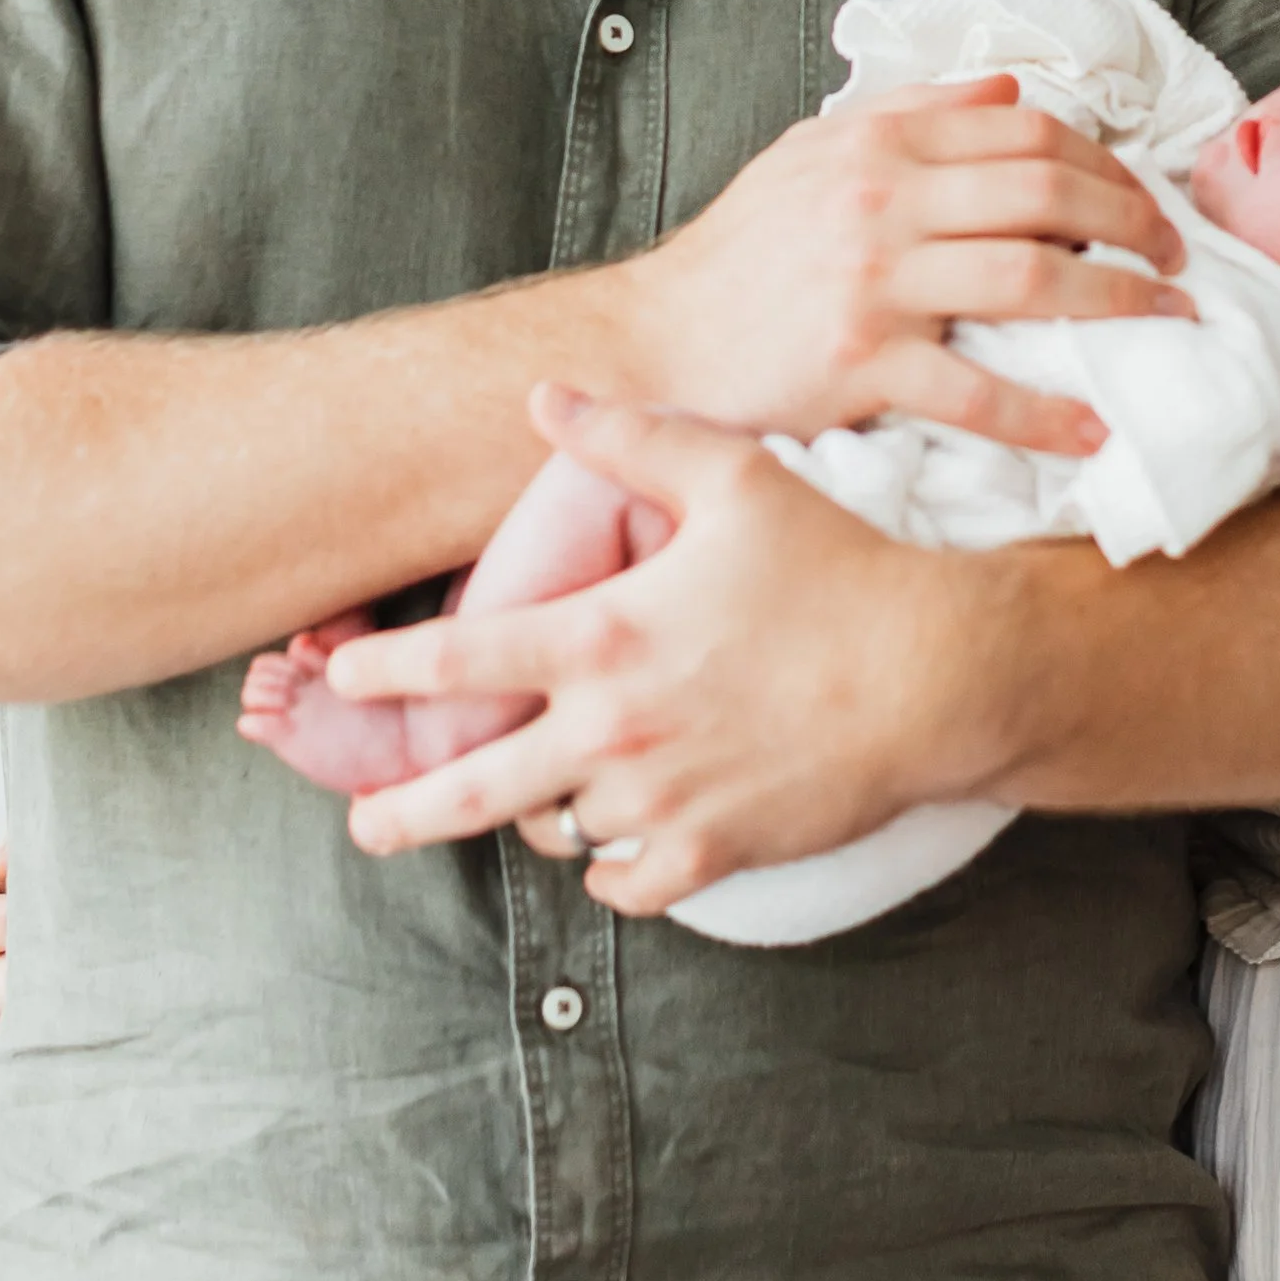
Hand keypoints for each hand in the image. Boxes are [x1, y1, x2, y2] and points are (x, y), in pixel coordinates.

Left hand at [328, 390, 1005, 912]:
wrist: (937, 671)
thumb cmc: (837, 564)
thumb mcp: (736, 476)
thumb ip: (631, 437)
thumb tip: (544, 397)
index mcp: (606, 638)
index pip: (456, 662)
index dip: (385, 672)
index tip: (342, 674)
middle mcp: (615, 729)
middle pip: (469, 790)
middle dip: (400, 811)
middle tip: (366, 822)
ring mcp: (662, 799)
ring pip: (556, 831)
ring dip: (536, 818)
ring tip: (529, 802)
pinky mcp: (713, 850)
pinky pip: (626, 883)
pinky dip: (610, 867)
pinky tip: (613, 843)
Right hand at [632, 74, 1192, 460]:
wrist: (654, 343)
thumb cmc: (741, 253)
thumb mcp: (813, 152)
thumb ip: (913, 112)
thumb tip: (1010, 93)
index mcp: (881, 142)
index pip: (1029, 133)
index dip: (1107, 163)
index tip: (1145, 199)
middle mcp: (884, 200)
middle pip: (1049, 195)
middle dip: (1134, 223)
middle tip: (1177, 259)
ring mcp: (876, 284)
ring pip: (1033, 279)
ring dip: (1119, 301)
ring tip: (1168, 320)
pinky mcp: (862, 366)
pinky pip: (977, 390)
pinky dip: (1045, 413)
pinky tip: (1091, 429)